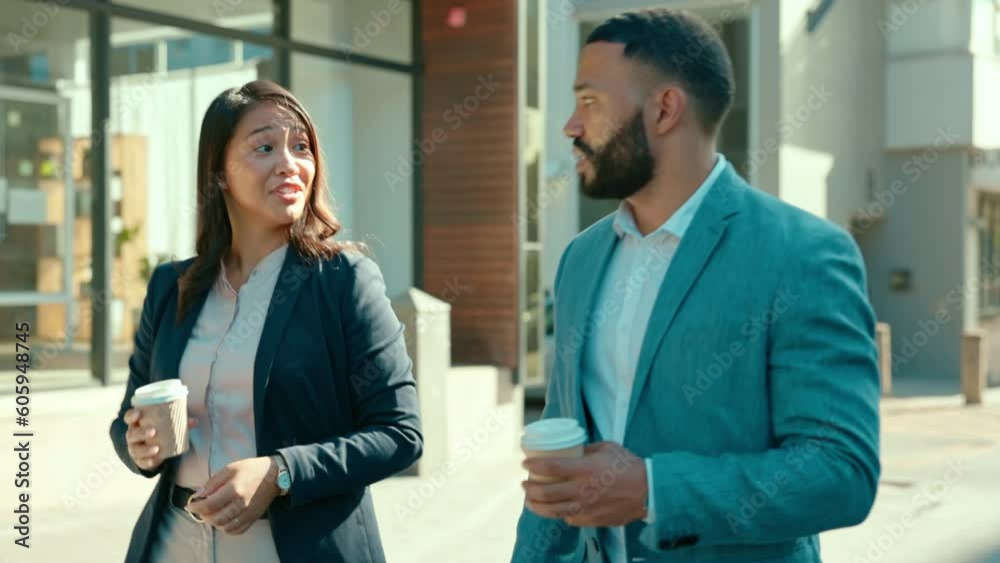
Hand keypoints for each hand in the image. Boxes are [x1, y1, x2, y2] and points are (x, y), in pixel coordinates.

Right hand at [124, 408, 197, 470]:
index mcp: (137, 423)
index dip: (131, 415)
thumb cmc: (159, 430)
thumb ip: (180, 421)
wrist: (152, 449)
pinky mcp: (139, 460)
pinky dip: (148, 461)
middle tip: (153, 431)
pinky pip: (141, 462)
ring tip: (156, 448)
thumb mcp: (166, 424)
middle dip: (140, 433)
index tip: (138, 413)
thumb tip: (195, 422)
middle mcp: (132, 435)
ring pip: (135, 449)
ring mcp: (134, 448)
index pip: (129, 417)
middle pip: (132, 434)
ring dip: (145, 449)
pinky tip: (155, 460)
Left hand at [187, 457, 278, 534]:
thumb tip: (199, 494)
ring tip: (212, 514)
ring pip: (225, 527)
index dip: (196, 507)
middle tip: (201, 509)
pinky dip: (227, 528)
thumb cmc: (251, 469)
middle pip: (215, 519)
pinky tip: (224, 520)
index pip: (209, 505)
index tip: (191, 504)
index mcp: (234, 490)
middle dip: (203, 515)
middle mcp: (240, 505)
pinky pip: (236, 531)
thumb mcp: (230, 469)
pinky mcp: (253, 518)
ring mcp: (247, 513)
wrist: (274, 475)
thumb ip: (213, 482)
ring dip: (214, 522)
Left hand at [522, 441, 647, 527]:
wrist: (648, 491)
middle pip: (545, 492)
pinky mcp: (591, 519)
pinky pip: (569, 519)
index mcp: (584, 469)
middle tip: (524, 483)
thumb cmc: (628, 466)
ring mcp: (585, 507)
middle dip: (529, 488)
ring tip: (530, 501)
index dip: (534, 465)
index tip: (525, 464)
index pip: (550, 467)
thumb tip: (573, 449)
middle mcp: (581, 490)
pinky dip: (559, 514)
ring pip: (552, 511)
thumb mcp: (607, 447)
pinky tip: (555, 509)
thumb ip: (587, 449)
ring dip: (536, 506)